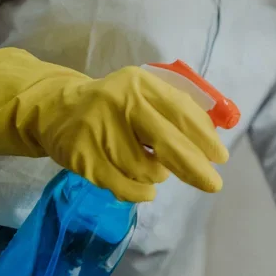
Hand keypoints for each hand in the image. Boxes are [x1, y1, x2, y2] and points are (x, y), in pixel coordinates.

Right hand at [0, 48, 228, 201]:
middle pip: (168, 143)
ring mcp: (97, 130)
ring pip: (147, 170)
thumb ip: (176, 110)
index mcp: (140, 83)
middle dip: (195, 168)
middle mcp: (118, 103)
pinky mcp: (82, 157)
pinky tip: (145, 188)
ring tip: (152, 167)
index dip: (205, 138)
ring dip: (158, 176)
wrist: (55, 109)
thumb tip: (213, 141)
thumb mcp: (143, 94)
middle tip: (213, 184)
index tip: (221, 158)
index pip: (181, 112)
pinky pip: (125, 186)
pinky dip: (141, 192)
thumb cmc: (115, 105)